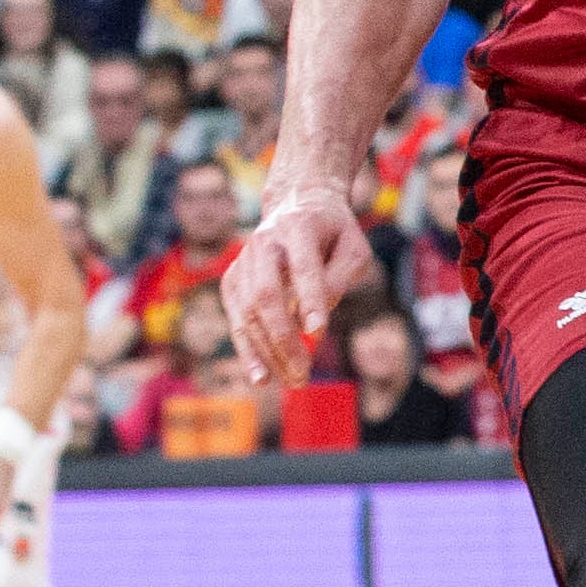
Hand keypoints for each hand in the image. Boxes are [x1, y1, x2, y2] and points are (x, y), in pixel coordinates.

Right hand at [224, 183, 364, 389]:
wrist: (296, 204)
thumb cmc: (334, 232)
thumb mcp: (354, 247)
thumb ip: (340, 279)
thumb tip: (315, 323)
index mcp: (299, 228)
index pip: (302, 267)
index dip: (309, 300)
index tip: (318, 334)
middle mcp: (264, 243)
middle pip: (266, 294)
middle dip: (283, 338)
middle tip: (303, 373)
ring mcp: (243, 261)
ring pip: (247, 311)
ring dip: (266, 351)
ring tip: (289, 382)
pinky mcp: (232, 279)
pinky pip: (236, 318)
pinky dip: (247, 348)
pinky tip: (261, 376)